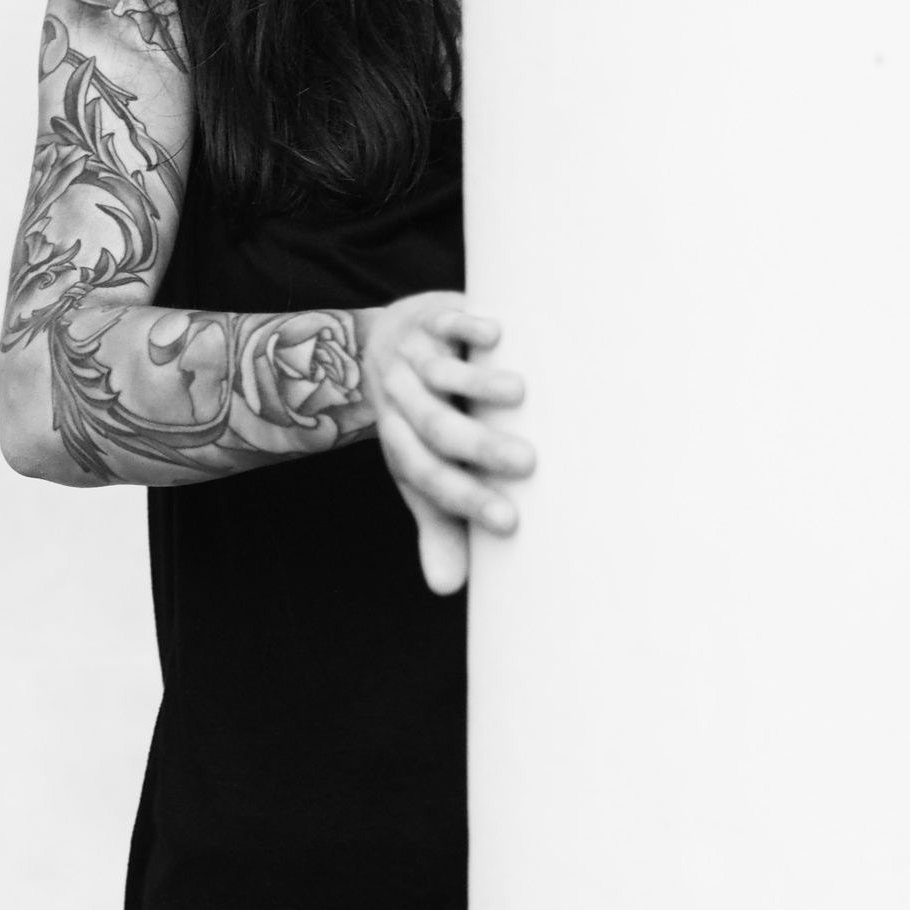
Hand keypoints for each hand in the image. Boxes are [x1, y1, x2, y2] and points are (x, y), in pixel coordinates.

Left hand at [360, 292, 534, 595]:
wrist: (382, 345)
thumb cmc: (421, 422)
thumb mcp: (424, 473)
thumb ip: (440, 526)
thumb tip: (448, 591)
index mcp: (403, 445)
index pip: (429, 476)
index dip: (465, 500)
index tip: (510, 523)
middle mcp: (403, 402)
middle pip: (435, 426)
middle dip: (478, 446)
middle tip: (527, 462)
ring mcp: (415, 357)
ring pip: (438, 372)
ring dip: (475, 382)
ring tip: (520, 393)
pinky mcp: (432, 318)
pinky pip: (446, 320)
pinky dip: (468, 327)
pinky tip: (497, 334)